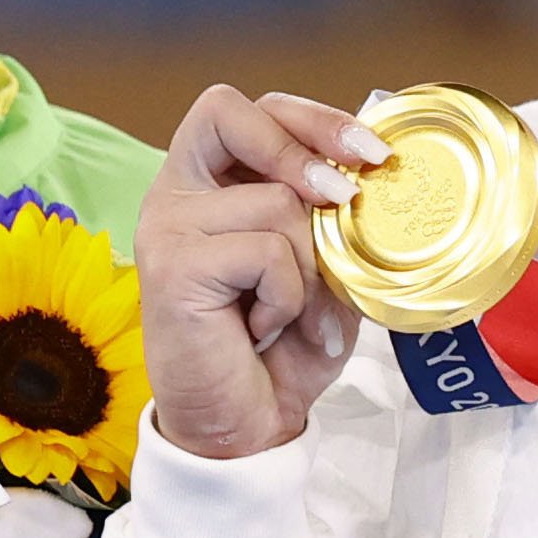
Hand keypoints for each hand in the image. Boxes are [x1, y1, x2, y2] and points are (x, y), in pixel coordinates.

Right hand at [136, 87, 386, 462]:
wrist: (245, 427)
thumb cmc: (284, 348)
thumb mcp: (325, 270)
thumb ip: (333, 218)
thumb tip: (371, 170)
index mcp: (208, 184)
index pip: (247, 110)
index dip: (310, 117)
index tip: (369, 152)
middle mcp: (177, 194)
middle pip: (229, 110)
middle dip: (306, 142)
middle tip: (349, 194)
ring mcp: (167, 226)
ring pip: (278, 202)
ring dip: (312, 268)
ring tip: (291, 315)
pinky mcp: (172, 265)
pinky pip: (267, 253)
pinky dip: (288, 297)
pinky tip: (262, 329)